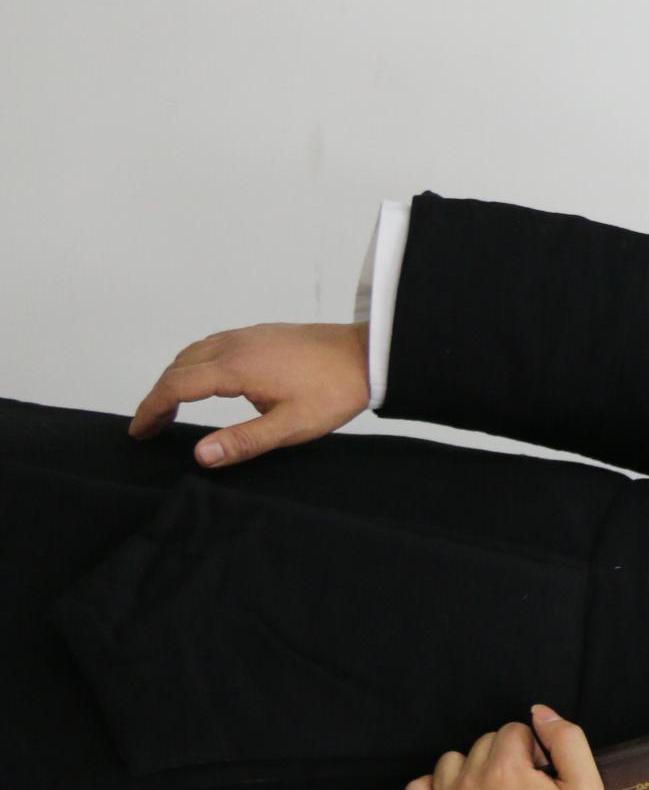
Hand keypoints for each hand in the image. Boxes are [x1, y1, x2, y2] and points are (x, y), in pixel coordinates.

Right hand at [129, 320, 370, 468]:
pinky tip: (205, 381)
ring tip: (170, 406)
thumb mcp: (292, 426)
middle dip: (158, 395)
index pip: (176, 386)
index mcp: (236, 367)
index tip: (139, 431)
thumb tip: (200, 455)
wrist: (368, 354)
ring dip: (175, 378)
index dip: (151, 408)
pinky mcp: (260, 334)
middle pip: (178, 367)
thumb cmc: (335, 390)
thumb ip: (244, 440)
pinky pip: (213, 345)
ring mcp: (247, 335)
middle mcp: (234, 344)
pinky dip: (195, 364)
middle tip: (150, 425)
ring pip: (194, 353)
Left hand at [404, 706, 609, 789]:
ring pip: (453, 761)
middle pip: (484, 742)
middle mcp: (469, 785)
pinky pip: (418, 789)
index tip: (545, 777)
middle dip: (507, 758)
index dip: (535, 750)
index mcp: (507, 772)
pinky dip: (437, 788)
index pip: (515, 730)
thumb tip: (539, 712)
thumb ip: (567, 740)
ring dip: (473, 769)